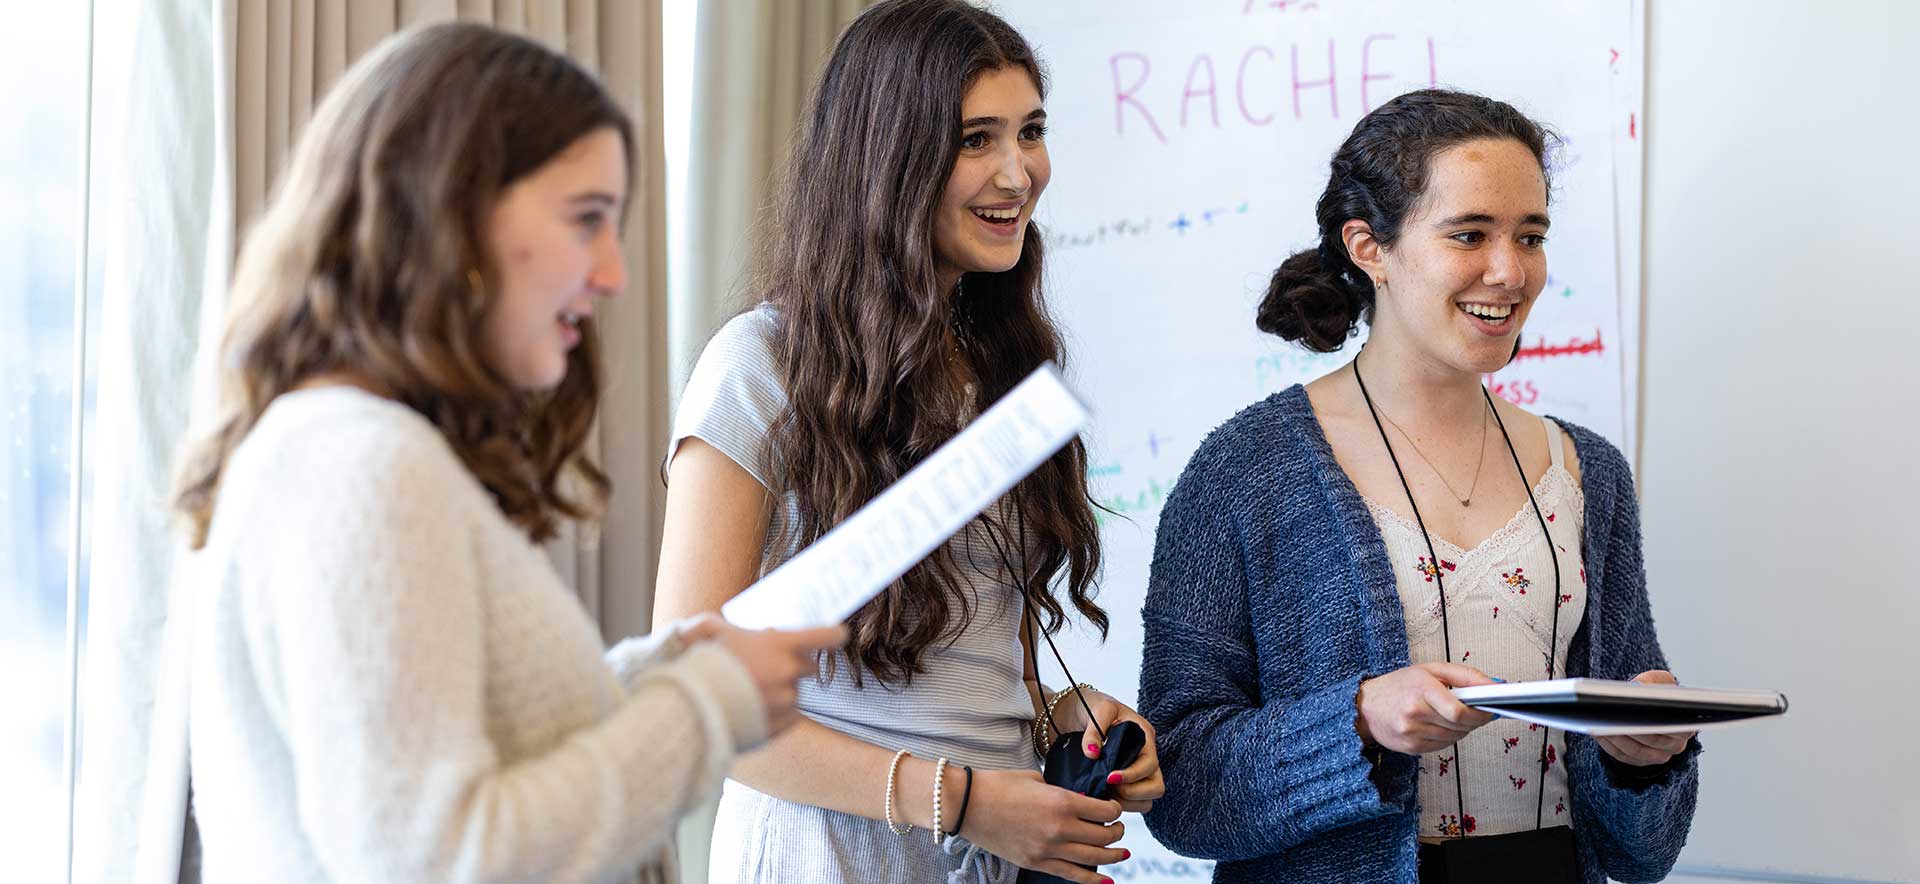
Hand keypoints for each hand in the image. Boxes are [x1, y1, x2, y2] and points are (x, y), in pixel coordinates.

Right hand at [694, 615, 847, 735]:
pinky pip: (789, 717)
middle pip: (809, 666)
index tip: (837, 636)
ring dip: (780, 691)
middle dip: (793, 665)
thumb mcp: (709, 631)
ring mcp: (786, 702)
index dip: (833, 635)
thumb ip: (727, 625)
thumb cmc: (697, 664)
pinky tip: (752, 708)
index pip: (826, 636)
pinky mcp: (780, 727)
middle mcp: (789, 672)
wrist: (687, 708)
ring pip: (795, 693)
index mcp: (778, 644)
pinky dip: (776, 713)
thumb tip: (736, 629)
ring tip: (749, 692)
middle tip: (767, 666)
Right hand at [964, 769, 1127, 883]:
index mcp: (1062, 802)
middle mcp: (1060, 828)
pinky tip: (1106, 881)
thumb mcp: (1038, 780)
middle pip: (1104, 837)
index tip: (1113, 807)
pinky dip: (1092, 880)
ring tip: (1121, 853)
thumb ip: (1063, 793)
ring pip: (1094, 859)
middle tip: (1118, 828)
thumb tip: (1081, 803)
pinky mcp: (1036, 863)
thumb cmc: (999, 785)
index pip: (1105, 811)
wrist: (968, 804)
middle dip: (1117, 832)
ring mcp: (1048, 850)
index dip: (1115, 809)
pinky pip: (1072, 875)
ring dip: (1112, 856)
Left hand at [1050, 688, 1164, 813]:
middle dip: (1133, 793)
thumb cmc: (1091, 706)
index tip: (1110, 777)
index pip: (1150, 765)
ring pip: (1146, 799)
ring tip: (1106, 794)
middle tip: (1111, 789)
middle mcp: (1145, 756)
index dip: (1132, 775)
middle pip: (1156, 787)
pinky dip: (1120, 804)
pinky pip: (1132, 802)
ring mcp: (1137, 770)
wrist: (1076, 712)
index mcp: (1144, 737)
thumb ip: (1095, 730)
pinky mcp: (1125, 781)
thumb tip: (1093, 754)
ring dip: (1127, 802)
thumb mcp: (1097, 709)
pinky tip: (1103, 796)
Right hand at [1355, 662, 1498, 754]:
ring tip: (1455, 716)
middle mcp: (1414, 713)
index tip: (1492, 710)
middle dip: (1476, 720)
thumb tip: (1496, 685)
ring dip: (1462, 728)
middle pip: (1460, 726)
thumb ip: (1465, 676)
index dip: (1480, 714)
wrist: (1365, 706)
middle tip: (1479, 711)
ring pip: (1454, 737)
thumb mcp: (1431, 669)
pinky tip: (1440, 725)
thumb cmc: (1399, 685)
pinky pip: (1443, 745)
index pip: (1459, 711)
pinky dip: (1448, 736)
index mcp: (1421, 689)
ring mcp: (1412, 733)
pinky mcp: (1411, 748)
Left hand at [1594, 670, 1695, 766]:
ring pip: (1635, 751)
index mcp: (1686, 726)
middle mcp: (1676, 745)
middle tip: (1612, 717)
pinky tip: (1597, 732)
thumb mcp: (1660, 681)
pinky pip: (1623, 756)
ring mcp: (1658, 756)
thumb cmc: (1657, 693)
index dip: (1655, 720)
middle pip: (1652, 741)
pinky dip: (1609, 745)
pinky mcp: (1640, 762)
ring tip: (1600, 724)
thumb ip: (1653, 680)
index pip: (1674, 727)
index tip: (1637, 709)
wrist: (1652, 707)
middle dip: (1631, 728)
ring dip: (1617, 738)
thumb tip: (1639, 686)